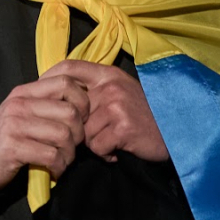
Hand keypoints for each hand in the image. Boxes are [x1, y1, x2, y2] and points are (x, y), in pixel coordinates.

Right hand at [0, 63, 90, 189]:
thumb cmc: (7, 137)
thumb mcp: (23, 112)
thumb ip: (46, 103)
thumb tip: (84, 101)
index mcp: (24, 92)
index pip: (66, 82)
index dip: (83, 102)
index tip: (80, 119)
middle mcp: (19, 104)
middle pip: (70, 112)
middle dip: (79, 134)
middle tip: (72, 146)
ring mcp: (14, 125)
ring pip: (63, 135)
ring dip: (70, 154)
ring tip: (63, 160)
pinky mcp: (12, 148)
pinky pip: (51, 156)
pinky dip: (59, 167)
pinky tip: (54, 170)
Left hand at [51, 60, 169, 162]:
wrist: (176, 133)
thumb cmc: (145, 115)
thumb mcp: (120, 92)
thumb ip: (94, 91)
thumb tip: (59, 97)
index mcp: (108, 75)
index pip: (69, 66)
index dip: (50, 78)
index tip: (42, 94)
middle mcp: (111, 86)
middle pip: (71, 109)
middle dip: (79, 126)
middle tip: (97, 133)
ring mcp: (117, 106)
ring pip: (83, 131)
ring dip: (95, 142)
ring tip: (113, 140)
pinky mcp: (122, 127)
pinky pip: (97, 146)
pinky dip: (106, 153)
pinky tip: (119, 149)